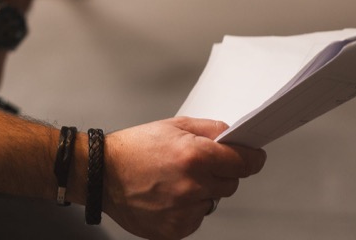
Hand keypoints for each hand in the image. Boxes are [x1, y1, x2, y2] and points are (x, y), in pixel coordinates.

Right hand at [102, 117, 265, 239]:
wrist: (101, 174)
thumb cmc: (132, 149)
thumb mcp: (172, 126)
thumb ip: (209, 129)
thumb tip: (233, 137)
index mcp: (194, 156)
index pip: (244, 162)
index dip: (251, 158)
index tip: (254, 157)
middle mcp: (193, 185)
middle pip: (230, 183)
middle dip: (219, 173)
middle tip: (194, 166)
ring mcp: (184, 210)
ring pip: (212, 202)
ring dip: (201, 192)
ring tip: (173, 182)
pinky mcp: (176, 229)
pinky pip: (196, 218)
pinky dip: (187, 209)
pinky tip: (167, 197)